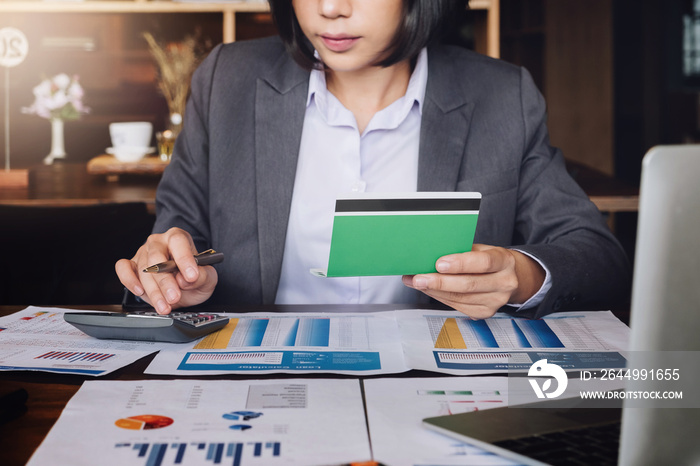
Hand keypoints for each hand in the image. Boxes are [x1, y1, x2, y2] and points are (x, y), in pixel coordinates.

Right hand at [115, 227, 217, 313]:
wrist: (182, 287)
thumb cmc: (194, 278)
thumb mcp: (207, 279)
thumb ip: (202, 277)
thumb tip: (184, 279)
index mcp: (178, 238)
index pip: (178, 242)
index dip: (184, 258)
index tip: (191, 276)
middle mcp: (159, 243)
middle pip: (157, 258)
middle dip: (166, 281)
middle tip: (174, 297)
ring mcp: (143, 253)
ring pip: (143, 270)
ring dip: (153, 291)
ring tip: (164, 306)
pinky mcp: (131, 265)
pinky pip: (123, 268)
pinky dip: (129, 280)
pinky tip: (139, 291)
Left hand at [402, 244, 544, 318]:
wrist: (512, 277)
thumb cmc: (492, 260)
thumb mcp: (483, 249)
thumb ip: (463, 251)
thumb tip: (432, 254)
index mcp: (504, 262)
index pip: (483, 263)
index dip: (460, 263)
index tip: (439, 263)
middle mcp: (504, 283)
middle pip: (468, 285)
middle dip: (439, 282)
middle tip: (418, 278)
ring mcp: (496, 301)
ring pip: (460, 298)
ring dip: (434, 291)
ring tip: (416, 283)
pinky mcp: (485, 313)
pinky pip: (458, 306)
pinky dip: (440, 298)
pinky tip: (429, 290)